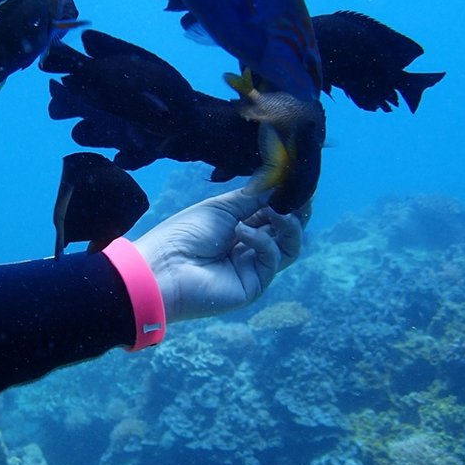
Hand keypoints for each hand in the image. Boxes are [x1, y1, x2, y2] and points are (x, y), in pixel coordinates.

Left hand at [134, 188, 307, 322]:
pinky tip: (242, 231)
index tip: (296, 181)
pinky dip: (262, 241)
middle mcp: (251, 247)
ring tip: (276, 211)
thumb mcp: (223, 207)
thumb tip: (283, 184)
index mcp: (241, 227)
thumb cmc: (185, 233)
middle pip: (287, 230)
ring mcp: (254, 267)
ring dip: (288, 225)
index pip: (274, 212)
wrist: (164, 267)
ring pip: (289, 246)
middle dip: (295, 211)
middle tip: (300, 195)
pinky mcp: (255, 284)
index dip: (287, 198)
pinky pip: (272, 258)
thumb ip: (255, 197)